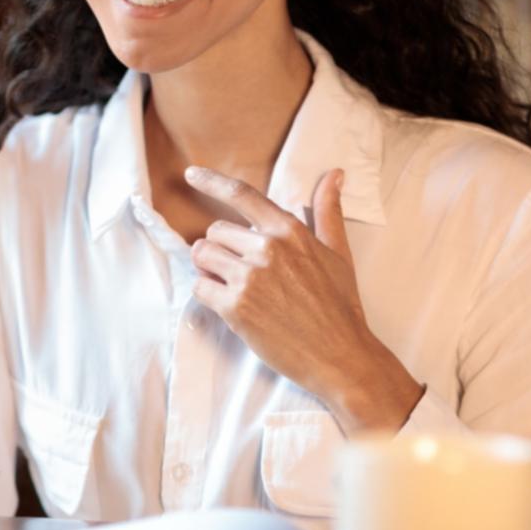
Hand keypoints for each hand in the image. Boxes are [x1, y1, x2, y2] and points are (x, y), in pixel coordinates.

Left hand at [183, 166, 422, 433]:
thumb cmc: (340, 305)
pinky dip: (207, 293)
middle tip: (241, 271)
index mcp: (289, 231)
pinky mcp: (235, 307)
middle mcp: (267, 248)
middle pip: (215, 231)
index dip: (212, 181)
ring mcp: (249, 277)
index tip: (191, 173)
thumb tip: (334, 174)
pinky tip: (229, 304)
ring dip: (209, 269)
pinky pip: (199, 286)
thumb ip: (328, 212)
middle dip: (222, 248)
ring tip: (232, 286)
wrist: (340, 355)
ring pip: (202, 255)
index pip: (242, 195)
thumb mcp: (338, 253)